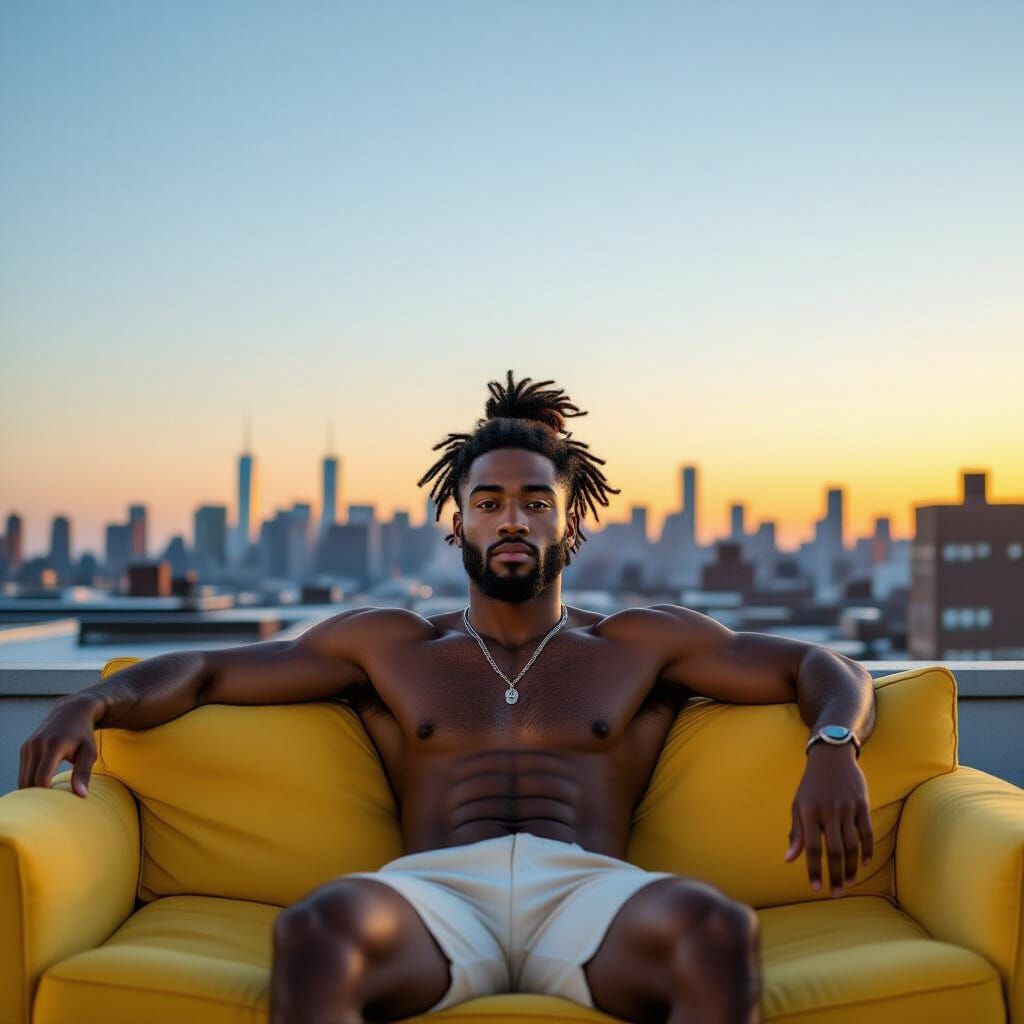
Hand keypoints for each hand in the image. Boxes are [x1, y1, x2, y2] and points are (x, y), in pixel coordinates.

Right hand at [18, 694, 101, 797]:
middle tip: (53, 806)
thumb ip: (83, 773)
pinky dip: (31, 781)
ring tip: (49, 798)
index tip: (59, 802)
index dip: (47, 794)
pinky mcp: (25, 748)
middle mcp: (37, 745)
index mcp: (54, 745)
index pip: (42, 777)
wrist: (72, 712)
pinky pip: (23, 772)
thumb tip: (81, 795)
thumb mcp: (89, 752)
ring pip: (23, 778)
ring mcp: (28, 746)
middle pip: (29, 781)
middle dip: (39, 796)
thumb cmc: (84, 735)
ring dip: (33, 790)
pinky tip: (44, 786)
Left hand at [784, 742, 873, 894]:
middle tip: (835, 893)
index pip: (810, 848)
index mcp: (808, 811)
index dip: (814, 870)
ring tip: (847, 883)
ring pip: (852, 845)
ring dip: (851, 868)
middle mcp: (828, 811)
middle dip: (835, 875)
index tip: (816, 889)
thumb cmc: (811, 785)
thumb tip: (789, 860)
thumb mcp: (798, 804)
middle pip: (834, 851)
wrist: (831, 757)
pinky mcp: (862, 805)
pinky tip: (864, 864)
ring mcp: (847, 808)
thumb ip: (795, 832)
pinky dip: (867, 851)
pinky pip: (867, 833)